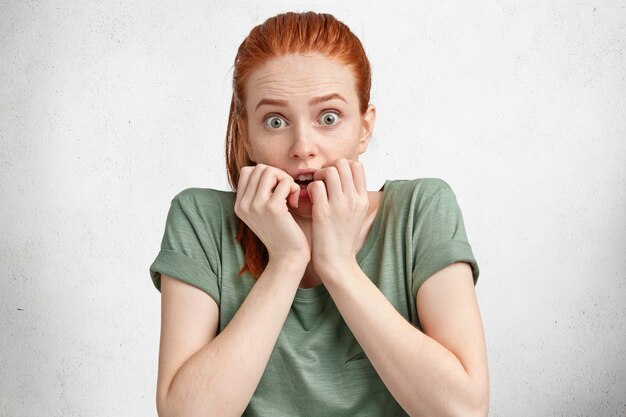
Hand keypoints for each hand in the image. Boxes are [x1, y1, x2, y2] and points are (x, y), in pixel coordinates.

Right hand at [235, 164, 309, 265]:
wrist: (287, 257)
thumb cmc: (281, 232)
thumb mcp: (263, 212)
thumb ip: (259, 193)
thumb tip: (267, 170)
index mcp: (239, 205)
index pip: (248, 171)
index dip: (266, 174)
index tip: (276, 190)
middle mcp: (244, 204)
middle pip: (260, 168)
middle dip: (277, 175)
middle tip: (286, 192)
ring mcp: (256, 206)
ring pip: (270, 171)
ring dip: (285, 180)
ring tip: (289, 196)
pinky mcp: (272, 208)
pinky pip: (285, 182)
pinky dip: (294, 189)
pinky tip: (294, 203)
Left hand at [306, 158, 368, 278]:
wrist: (338, 263)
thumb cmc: (343, 239)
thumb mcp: (358, 216)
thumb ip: (354, 197)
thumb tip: (347, 180)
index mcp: (363, 199)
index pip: (357, 165)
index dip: (342, 166)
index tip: (334, 177)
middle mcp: (354, 200)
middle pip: (342, 164)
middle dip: (329, 167)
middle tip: (322, 182)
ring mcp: (339, 206)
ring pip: (329, 171)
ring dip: (318, 176)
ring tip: (316, 190)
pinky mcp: (323, 213)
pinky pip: (316, 186)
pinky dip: (310, 188)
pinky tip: (310, 199)